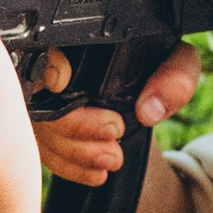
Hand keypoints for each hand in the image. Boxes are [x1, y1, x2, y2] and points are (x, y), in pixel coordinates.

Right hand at [29, 43, 203, 186]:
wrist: (147, 83)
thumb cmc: (157, 62)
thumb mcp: (176, 60)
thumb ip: (174, 76)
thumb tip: (149, 110)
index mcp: (79, 39)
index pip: (41, 48)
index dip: (46, 68)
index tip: (64, 84)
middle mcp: (53, 64)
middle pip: (36, 98)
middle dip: (72, 124)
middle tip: (114, 131)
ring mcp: (43, 99)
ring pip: (38, 129)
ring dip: (73, 152)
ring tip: (111, 159)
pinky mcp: (46, 127)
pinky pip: (44, 151)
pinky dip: (69, 167)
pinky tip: (95, 173)